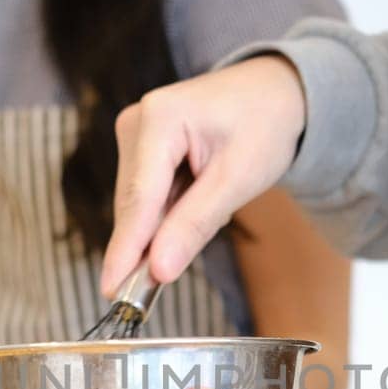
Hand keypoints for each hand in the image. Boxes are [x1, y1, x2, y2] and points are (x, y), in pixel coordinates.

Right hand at [103, 55, 306, 293]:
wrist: (274, 90)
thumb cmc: (264, 124)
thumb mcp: (238, 180)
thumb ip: (195, 224)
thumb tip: (159, 270)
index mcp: (160, 118)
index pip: (138, 199)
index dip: (126, 249)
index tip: (113, 290)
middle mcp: (136, 120)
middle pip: (133, 204)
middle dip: (141, 248)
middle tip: (143, 298)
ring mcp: (134, 132)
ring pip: (137, 204)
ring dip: (156, 232)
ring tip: (189, 234)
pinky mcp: (140, 145)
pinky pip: (145, 195)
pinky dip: (162, 217)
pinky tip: (185, 217)